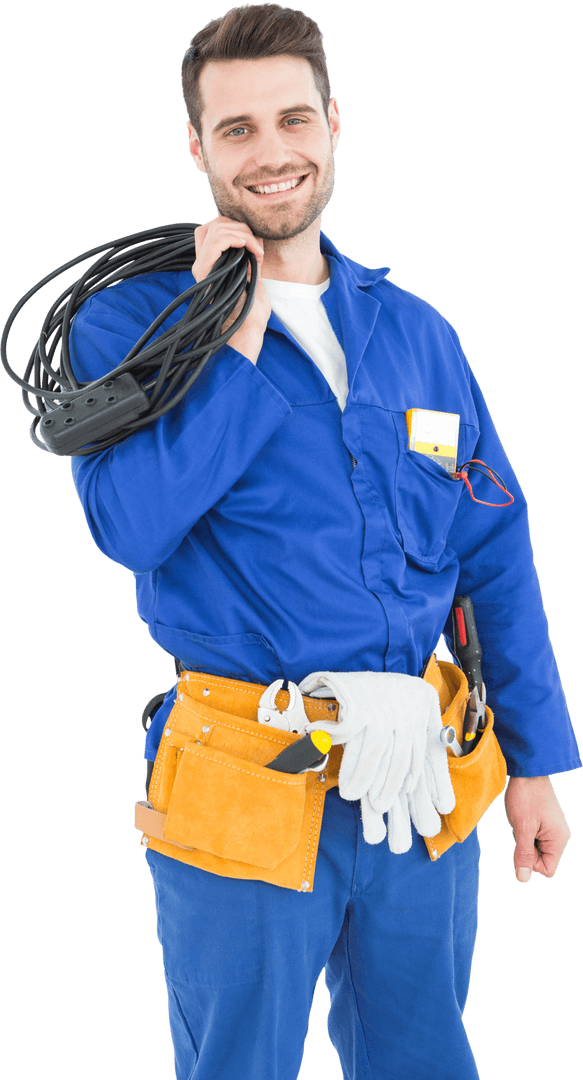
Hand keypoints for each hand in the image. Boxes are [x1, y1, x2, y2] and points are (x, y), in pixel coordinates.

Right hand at [192, 216, 270, 363]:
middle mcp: (202, 263)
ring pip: (217, 229)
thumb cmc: (252, 305)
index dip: (234, 226)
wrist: (249, 326)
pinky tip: (250, 250)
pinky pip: (218, 241)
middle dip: (242, 228)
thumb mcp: (249, 271)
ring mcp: (202, 267)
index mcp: (211, 262)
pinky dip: (238, 239)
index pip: (213, 228)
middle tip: (258, 247)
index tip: (254, 243)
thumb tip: (251, 231)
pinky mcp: (205, 272)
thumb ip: (245, 252)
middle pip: (215, 224)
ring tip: (257, 252)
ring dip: (244, 235)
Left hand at [504, 775, 570, 881]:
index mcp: (559, 840)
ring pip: (536, 848)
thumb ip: (523, 854)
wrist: (527, 771)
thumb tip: (523, 879)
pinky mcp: (545, 823)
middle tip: (522, 828)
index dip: (531, 862)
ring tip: (522, 820)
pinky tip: (523, 818)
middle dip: (527, 849)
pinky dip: (525, 832)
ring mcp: (553, 829)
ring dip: (524, 839)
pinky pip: (534, 838)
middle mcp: (559, 836)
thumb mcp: (522, 828)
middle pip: (542, 859)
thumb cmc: (525, 797)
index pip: (547, 869)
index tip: (523, 843)